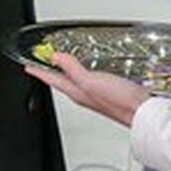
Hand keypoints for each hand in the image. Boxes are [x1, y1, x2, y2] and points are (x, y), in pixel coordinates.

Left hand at [25, 53, 149, 126]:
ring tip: (61, 62)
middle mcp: (83, 93)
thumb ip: (73, 70)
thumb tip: (56, 58)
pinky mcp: (107, 90)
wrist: (141, 112)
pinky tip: (88, 67)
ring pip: (74, 80)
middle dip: (50, 71)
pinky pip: (88, 79)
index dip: (39, 72)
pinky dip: (83, 71)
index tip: (28, 66)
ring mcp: (95, 92)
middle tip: (42, 61)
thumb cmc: (118, 101)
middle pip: (61, 81)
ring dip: (66, 70)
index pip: (52, 80)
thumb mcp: (90, 82)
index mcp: (76, 91)